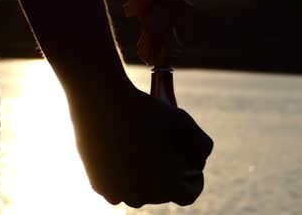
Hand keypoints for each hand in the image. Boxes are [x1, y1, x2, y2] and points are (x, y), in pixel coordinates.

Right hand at [72, 86, 212, 207]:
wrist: (102, 104)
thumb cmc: (148, 114)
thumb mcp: (187, 125)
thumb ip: (204, 147)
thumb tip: (197, 164)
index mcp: (164, 189)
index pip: (189, 194)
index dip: (196, 177)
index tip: (192, 161)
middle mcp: (139, 198)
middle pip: (162, 191)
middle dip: (169, 173)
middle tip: (167, 148)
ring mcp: (115, 193)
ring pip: (138, 188)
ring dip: (146, 174)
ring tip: (147, 149)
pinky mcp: (97, 183)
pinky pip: (117, 183)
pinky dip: (123, 171)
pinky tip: (126, 151)